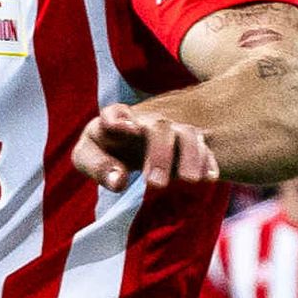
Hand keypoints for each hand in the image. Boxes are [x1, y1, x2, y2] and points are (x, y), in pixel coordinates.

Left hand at [77, 98, 221, 190]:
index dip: (120, 120)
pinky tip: (209, 178)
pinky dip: (207, 161)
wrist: (128, 141)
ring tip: (189, 181)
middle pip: (158, 127)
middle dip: (160, 153)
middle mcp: (144, 121)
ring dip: (189, 156)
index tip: (131, 131)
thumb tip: (118, 181)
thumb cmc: (104, 149)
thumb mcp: (88, 156)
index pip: (113, 113)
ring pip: (186, 134)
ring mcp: (169, 129)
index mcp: (113, 120)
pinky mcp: (187, 144)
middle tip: (155, 184)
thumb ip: (97, 166)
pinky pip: (203, 148)